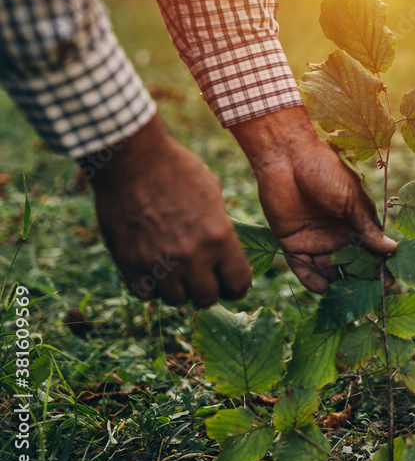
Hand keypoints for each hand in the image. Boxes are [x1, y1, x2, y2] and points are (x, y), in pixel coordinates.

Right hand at [88, 115, 251, 306]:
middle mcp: (192, 256)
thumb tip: (225, 247)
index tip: (232, 283)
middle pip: (207, 298)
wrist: (131, 159)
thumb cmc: (177, 169)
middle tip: (202, 278)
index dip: (237, 286)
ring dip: (178, 289)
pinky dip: (150, 287)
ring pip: (176, 300)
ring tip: (176, 272)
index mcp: (220, 238)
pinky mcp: (129, 263)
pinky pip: (144, 294)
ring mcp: (159, 263)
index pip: (239, 284)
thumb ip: (220, 227)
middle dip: (208, 289)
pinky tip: (152, 271)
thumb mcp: (213, 194)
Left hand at [230, 107, 395, 293]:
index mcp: (355, 223)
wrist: (288, 157)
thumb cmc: (326, 171)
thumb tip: (392, 249)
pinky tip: (324, 290)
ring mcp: (315, 241)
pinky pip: (303, 268)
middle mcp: (337, 235)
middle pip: (350, 265)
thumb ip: (367, 227)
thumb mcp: (352, 200)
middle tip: (369, 298)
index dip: (379, 267)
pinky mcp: (292, 243)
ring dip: (337, 284)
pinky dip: (312, 281)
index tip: (389, 283)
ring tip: (346, 298)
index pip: (370, 252)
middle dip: (359, 281)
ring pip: (328, 270)